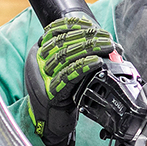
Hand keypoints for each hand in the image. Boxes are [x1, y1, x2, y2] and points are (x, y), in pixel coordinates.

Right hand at [25, 15, 116, 145]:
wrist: (52, 119)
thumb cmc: (64, 91)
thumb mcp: (67, 67)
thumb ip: (78, 53)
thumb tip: (104, 41)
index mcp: (40, 51)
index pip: (55, 31)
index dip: (75, 25)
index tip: (93, 25)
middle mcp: (38, 61)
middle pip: (63, 42)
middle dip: (89, 37)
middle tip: (108, 39)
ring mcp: (43, 76)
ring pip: (66, 56)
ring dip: (90, 49)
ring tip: (108, 47)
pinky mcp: (52, 92)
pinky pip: (68, 75)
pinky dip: (84, 66)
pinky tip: (97, 62)